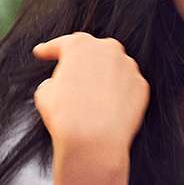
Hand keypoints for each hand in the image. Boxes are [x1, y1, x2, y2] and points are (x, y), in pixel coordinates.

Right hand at [31, 33, 147, 180]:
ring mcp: (129, 67)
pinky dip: (118, 94)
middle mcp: (109, 49)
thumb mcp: (44, 92)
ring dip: (102, 78)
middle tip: (70, 75)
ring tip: (91, 98)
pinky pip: (125, 87)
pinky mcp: (141, 87)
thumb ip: (53, 81)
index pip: (62, 44)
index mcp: (81, 44)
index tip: (42, 53)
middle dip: (82, 62)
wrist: (95, 141)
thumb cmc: (66, 116)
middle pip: (92, 52)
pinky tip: (107, 108)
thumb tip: (59, 86)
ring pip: (112, 68)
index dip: (49, 50)